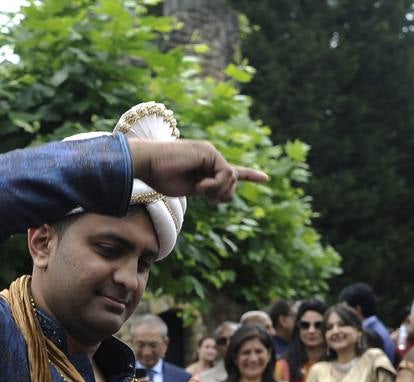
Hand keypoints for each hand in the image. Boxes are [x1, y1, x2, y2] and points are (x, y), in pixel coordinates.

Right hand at [127, 137, 267, 202]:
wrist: (148, 163)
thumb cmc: (161, 177)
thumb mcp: (189, 188)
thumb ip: (208, 189)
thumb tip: (225, 192)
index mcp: (205, 166)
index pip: (231, 171)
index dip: (249, 175)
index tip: (265, 178)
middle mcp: (210, 157)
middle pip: (233, 181)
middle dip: (223, 195)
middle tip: (207, 197)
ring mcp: (210, 153)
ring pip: (231, 178)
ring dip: (217, 191)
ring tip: (200, 189)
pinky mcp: (209, 152)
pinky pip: (225, 175)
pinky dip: (215, 186)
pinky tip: (201, 186)